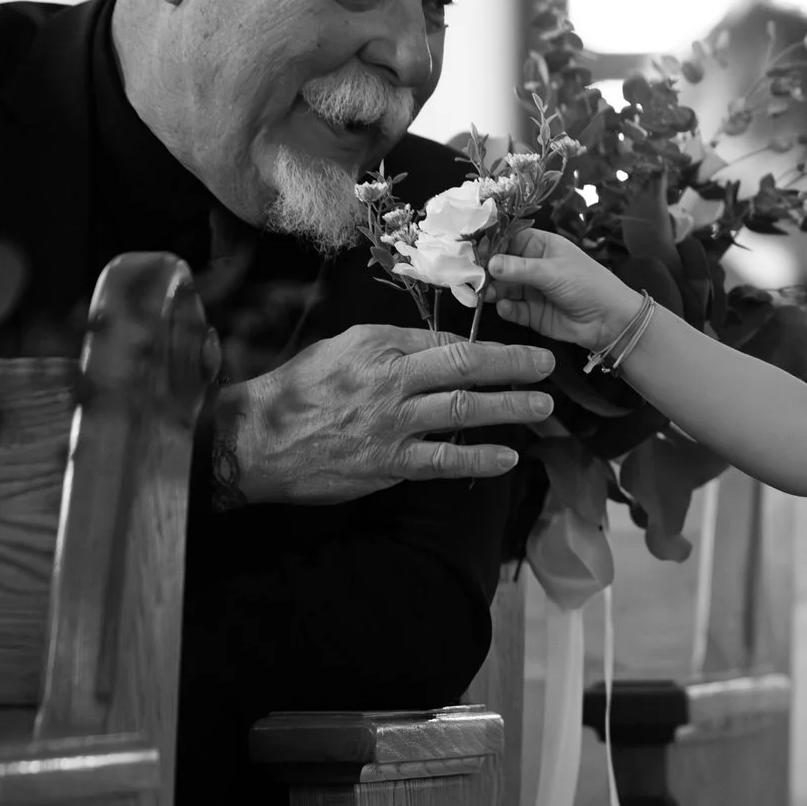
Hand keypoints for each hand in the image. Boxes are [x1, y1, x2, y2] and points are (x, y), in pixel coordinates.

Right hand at [219, 324, 554, 506]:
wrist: (258, 440)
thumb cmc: (299, 391)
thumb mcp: (342, 350)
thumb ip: (391, 347)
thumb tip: (437, 346)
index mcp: (378, 348)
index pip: (443, 341)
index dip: (485, 344)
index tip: (513, 348)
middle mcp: (389, 382)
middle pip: (464, 367)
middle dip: (513, 364)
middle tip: (548, 364)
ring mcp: (391, 425)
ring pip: (462, 411)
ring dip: (509, 407)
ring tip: (543, 406)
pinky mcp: (388, 464)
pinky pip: (442, 461)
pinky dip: (478, 459)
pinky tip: (508, 457)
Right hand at [485, 230, 649, 351]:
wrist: (610, 321)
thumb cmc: (589, 285)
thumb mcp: (553, 271)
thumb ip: (519, 268)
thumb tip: (490, 263)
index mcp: (540, 246)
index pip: (507, 238)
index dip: (489, 243)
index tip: (470, 248)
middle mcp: (531, 266)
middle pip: (499, 265)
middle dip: (485, 270)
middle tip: (471, 276)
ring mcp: (530, 290)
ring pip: (501, 288)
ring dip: (491, 290)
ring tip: (485, 293)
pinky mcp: (531, 313)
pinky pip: (511, 309)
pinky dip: (505, 308)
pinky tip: (505, 307)